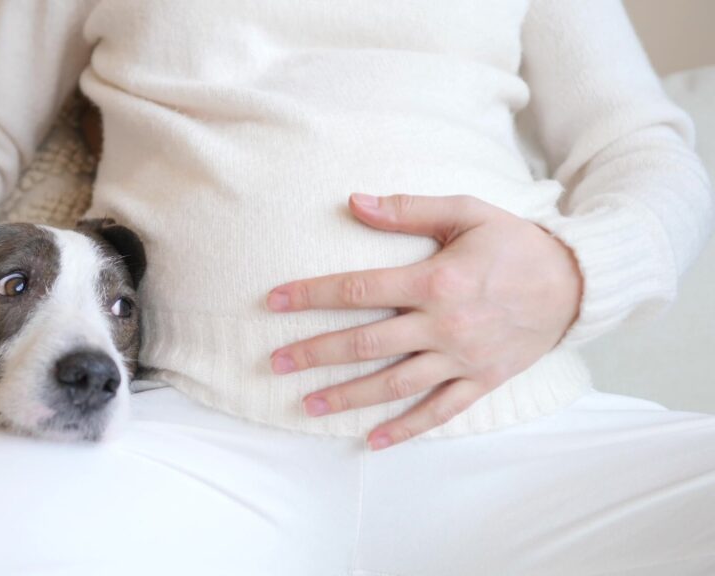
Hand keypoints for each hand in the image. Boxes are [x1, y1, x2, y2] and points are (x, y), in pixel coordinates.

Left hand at [266, 194, 582, 449]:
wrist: (576, 281)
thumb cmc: (514, 242)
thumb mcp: (465, 212)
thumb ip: (407, 210)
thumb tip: (353, 201)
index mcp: (435, 280)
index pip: (358, 290)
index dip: (311, 295)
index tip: (273, 303)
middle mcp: (444, 325)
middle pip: (366, 343)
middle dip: (316, 353)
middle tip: (276, 362)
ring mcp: (463, 358)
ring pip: (394, 384)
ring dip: (348, 396)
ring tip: (307, 405)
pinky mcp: (482, 380)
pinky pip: (439, 411)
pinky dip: (406, 429)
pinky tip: (373, 441)